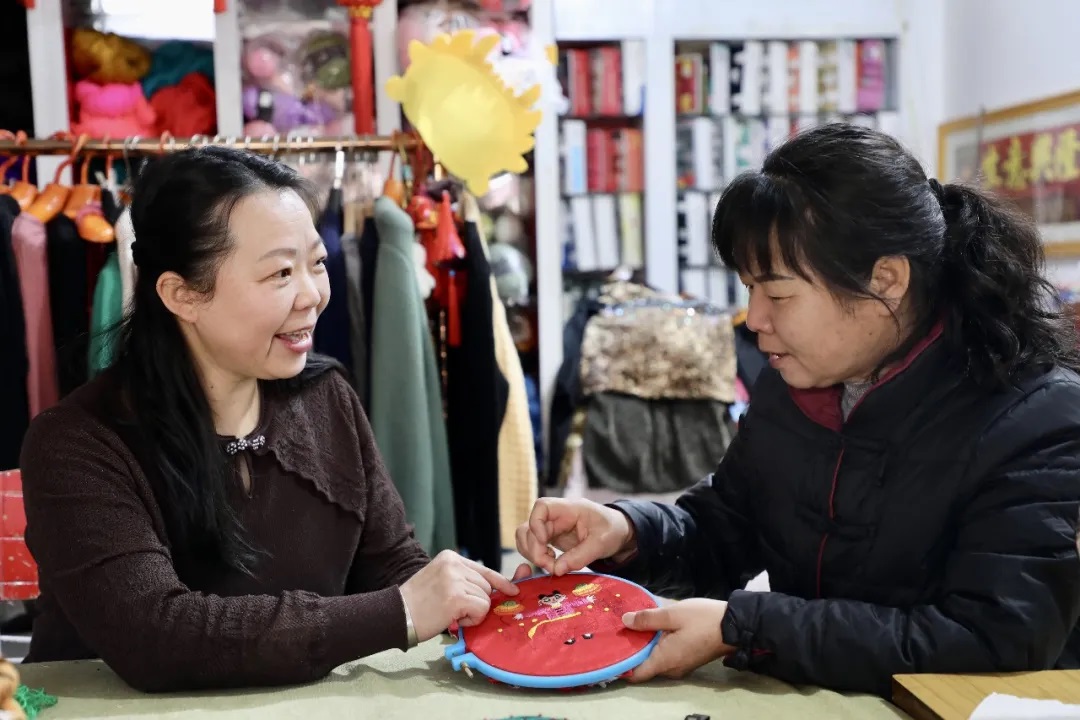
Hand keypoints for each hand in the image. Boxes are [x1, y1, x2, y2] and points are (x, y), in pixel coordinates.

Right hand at [399, 550, 520, 641]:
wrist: (395, 614)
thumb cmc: (418, 604)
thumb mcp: (442, 581)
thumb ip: (466, 581)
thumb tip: (501, 588)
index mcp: (450, 557)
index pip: (484, 570)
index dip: (501, 582)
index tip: (513, 589)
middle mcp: (454, 564)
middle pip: (487, 586)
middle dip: (477, 602)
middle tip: (453, 609)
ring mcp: (455, 579)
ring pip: (486, 599)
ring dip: (473, 612)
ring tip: (449, 612)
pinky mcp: (456, 596)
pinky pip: (481, 610)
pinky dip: (471, 619)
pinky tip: (452, 618)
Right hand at [515, 497, 635, 575]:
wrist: (618, 532)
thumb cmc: (612, 531)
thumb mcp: (602, 543)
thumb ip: (580, 556)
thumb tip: (557, 570)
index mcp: (569, 509)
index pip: (542, 506)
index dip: (536, 523)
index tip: (545, 543)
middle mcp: (556, 516)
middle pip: (529, 526)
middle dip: (534, 549)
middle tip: (549, 566)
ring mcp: (551, 527)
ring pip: (526, 536)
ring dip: (531, 553)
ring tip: (550, 565)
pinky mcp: (551, 538)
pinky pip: (533, 545)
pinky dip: (536, 556)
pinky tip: (551, 563)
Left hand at [622, 599, 734, 681]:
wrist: (735, 625)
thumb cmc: (703, 620)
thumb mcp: (673, 614)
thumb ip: (647, 619)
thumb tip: (625, 622)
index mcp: (665, 660)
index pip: (636, 674)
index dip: (621, 663)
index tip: (610, 647)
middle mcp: (671, 669)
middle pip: (643, 666)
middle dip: (631, 650)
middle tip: (619, 630)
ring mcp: (680, 665)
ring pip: (654, 660)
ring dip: (644, 646)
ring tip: (633, 625)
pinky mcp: (687, 659)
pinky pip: (665, 656)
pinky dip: (656, 645)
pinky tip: (653, 627)